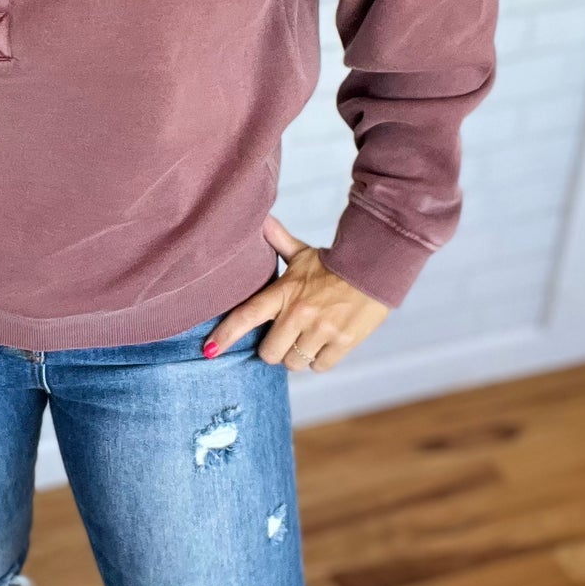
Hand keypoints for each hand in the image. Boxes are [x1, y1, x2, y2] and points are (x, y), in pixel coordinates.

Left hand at [203, 213, 389, 371]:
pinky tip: (325, 342)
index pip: (246, 316)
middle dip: (274, 349)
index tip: (208, 351)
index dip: (225, 335)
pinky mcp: (343, 342)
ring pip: (293, 363)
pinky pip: (319, 367)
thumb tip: (261, 219)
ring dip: (297, 355)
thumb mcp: (302, 252)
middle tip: (285, 335)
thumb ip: (278, 241)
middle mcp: (299, 313)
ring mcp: (321, 330)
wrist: (376, 267)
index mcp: (284, 292)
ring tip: (307, 337)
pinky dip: (320, 360)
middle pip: (269, 353)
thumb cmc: (333, 264)